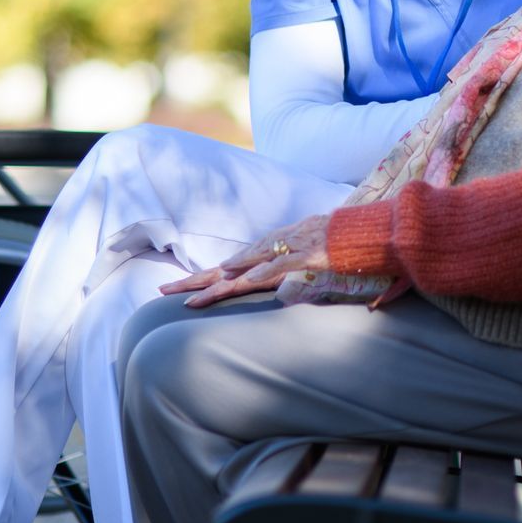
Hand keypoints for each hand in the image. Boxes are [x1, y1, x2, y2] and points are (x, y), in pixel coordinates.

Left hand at [159, 213, 333, 307]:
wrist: (358, 228)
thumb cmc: (332, 245)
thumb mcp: (303, 261)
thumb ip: (287, 272)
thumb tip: (276, 291)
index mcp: (267, 254)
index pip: (228, 269)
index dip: (203, 279)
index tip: (178, 292)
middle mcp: (271, 251)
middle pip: (225, 268)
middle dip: (194, 280)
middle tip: (163, 290)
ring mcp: (287, 251)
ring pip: (248, 266)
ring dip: (220, 280)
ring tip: (194, 294)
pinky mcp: (305, 254)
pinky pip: (280, 265)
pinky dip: (262, 271)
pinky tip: (245, 279)